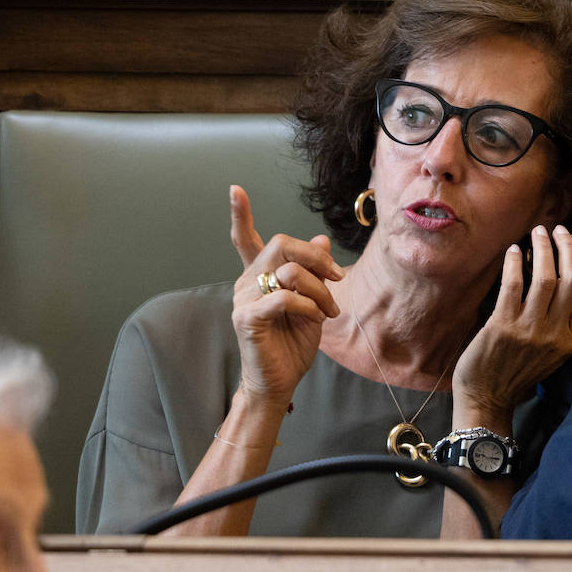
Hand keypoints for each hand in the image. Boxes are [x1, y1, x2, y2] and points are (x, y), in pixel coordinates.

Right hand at [229, 185, 343, 411]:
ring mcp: (244, 299)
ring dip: (320, 290)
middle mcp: (247, 282)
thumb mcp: (312, 303)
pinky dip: (308, 305)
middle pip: (282, 245)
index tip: (235, 189)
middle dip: (316, 257)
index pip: (246, 239)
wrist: (279, 381)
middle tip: (336, 278)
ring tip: (328, 311)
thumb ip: (313, 273)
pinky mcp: (248, 318)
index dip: (241, 215)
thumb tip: (320, 239)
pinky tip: (315, 318)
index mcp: (259, 276)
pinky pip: (284, 298)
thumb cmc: (292, 344)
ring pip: (289, 271)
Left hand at [452, 224, 571, 423]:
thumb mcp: (552, 353)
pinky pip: (513, 285)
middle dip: (567, 248)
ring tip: (536, 233)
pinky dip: (514, 263)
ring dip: (543, 248)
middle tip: (557, 230)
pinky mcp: (503, 327)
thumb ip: (562, 323)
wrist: (487, 400)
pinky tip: (513, 251)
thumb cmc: (517, 372)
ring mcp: (530, 331)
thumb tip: (562, 279)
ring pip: (546, 278)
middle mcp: (556, 335)